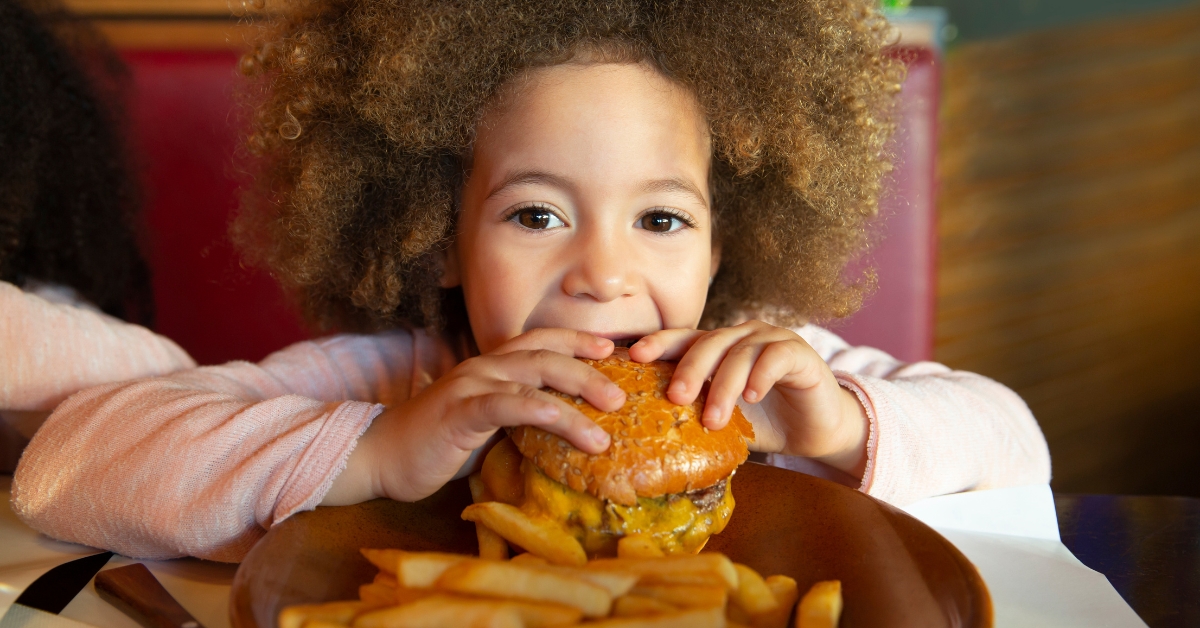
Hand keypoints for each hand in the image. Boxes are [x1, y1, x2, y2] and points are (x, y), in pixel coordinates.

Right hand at [322, 329, 624, 504]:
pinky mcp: (459, 412)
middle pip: (547, 355)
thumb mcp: (486, 427)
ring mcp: (470, 386)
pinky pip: (505, 404)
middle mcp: (484, 367)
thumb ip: (518, 418)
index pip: (542, 342)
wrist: (380, 457)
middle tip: (623, 394)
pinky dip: (539, 409)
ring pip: (533, 377)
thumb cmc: (437, 445)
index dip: (578, 340)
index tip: (613, 349)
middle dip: (589, 370)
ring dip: (576, 393)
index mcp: (491, 366)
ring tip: (608, 419)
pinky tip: (565, 420)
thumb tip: (563, 428)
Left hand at [628, 321, 868, 477]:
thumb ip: (694, 416)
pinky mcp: (799, 352)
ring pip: (740, 353)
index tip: (635, 357)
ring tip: (715, 419)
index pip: (684, 338)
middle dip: (689, 369)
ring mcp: (771, 340)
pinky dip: (761, 376)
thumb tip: (648, 432)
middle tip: (676, 397)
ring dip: (724, 386)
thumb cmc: (765, 422)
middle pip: (708, 342)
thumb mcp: (723, 419)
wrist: (815, 431)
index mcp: (718, 348)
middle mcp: (742, 336)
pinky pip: (775, 357)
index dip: (660, 343)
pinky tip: (752, 397)